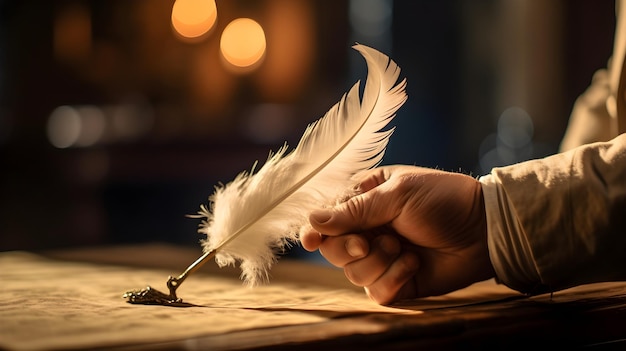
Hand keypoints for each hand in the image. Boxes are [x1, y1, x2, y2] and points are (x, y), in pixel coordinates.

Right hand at [300, 165, 494, 303]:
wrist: (483, 230)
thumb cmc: (443, 200)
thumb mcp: (398, 194)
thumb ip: (356, 209)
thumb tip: (313, 220)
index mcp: (365, 201)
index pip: (327, 218)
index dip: (315, 230)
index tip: (310, 240)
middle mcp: (368, 230)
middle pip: (333, 249)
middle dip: (349, 248)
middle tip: (368, 242)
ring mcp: (382, 257)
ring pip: (353, 273)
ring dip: (378, 262)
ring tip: (404, 247)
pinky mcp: (396, 282)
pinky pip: (376, 292)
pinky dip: (393, 279)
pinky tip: (414, 264)